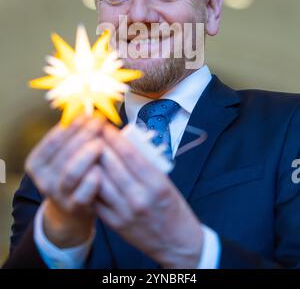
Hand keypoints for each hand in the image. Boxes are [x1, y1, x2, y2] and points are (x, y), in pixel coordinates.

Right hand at [25, 115, 105, 247]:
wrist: (72, 210)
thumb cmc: (73, 172)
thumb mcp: (65, 154)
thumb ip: (73, 135)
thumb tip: (90, 110)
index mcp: (37, 163)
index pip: (53, 140)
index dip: (72, 125)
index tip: (88, 113)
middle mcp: (44, 179)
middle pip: (63, 153)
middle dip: (83, 135)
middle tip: (99, 122)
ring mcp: (59, 194)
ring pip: (70, 172)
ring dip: (86, 155)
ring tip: (100, 142)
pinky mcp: (75, 207)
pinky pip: (83, 194)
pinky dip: (91, 181)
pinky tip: (101, 168)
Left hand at [94, 124, 203, 267]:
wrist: (176, 242)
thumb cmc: (172, 207)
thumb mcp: (166, 181)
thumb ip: (145, 163)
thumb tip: (124, 142)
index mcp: (156, 184)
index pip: (129, 154)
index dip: (114, 137)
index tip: (106, 126)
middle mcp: (139, 197)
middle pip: (111, 165)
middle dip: (99, 144)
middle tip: (91, 131)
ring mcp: (124, 212)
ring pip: (99, 181)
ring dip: (91, 162)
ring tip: (86, 150)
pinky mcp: (114, 223)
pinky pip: (96, 199)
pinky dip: (89, 183)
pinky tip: (86, 172)